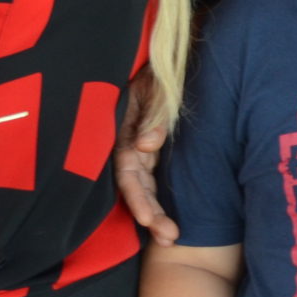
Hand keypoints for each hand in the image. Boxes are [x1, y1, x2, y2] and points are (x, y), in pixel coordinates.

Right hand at [115, 84, 179, 243]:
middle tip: (169, 237)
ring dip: (155, 214)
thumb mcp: (156, 85)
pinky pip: (152, 180)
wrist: (165, 58)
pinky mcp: (152, 150)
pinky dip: (158, 201)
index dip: (137, 197)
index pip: (127, 171)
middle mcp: (130, 146)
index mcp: (125, 133)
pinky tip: (168, 223)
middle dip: (149, 214)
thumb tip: (148, 145)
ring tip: (171, 238)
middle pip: (136, 186)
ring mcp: (140, 149)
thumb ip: (154, 111)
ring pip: (144, 187)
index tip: (148, 219)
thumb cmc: (157, 70)